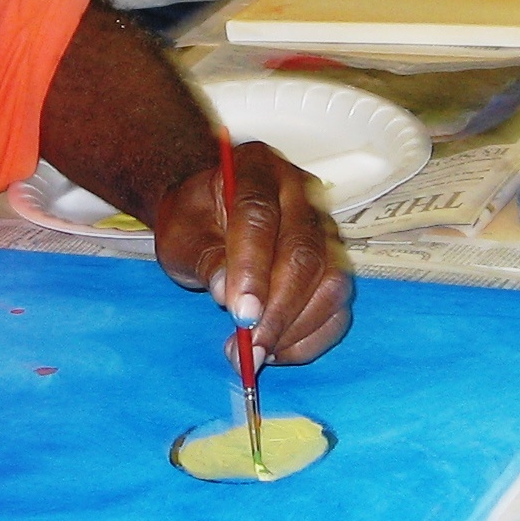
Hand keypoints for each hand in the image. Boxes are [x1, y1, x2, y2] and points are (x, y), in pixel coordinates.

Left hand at [152, 140, 351, 362]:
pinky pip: (338, 304)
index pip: (260, 215)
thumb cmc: (193, 219)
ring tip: (257, 352)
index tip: (240, 314)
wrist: (209, 210)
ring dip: (297, 327)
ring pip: (332, 280)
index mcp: (255, 168)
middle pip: (304, 252)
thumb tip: (230, 294)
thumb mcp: (181, 235)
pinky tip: (278, 350)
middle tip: (249, 349)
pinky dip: (313, 336)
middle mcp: (300, 192)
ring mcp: (324, 226)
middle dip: (278, 309)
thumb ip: (205, 259)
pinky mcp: (335, 260)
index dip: (252, 268)